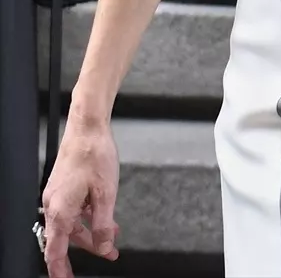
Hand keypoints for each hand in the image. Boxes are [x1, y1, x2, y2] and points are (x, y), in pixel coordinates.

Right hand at [39, 118, 120, 277]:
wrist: (88, 128)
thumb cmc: (95, 155)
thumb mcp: (106, 194)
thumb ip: (103, 224)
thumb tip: (104, 246)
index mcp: (60, 211)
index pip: (55, 251)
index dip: (60, 269)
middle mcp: (54, 205)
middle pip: (67, 238)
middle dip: (88, 248)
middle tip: (109, 254)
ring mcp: (57, 196)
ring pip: (73, 224)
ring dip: (92, 231)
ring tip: (113, 236)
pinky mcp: (64, 187)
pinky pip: (74, 210)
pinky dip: (89, 216)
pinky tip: (105, 217)